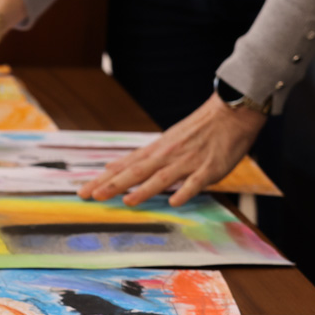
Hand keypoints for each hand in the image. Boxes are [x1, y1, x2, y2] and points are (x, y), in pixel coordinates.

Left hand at [78, 94, 264, 205]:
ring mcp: (188, 162)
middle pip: (137, 172)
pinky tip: (175, 202)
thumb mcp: (164, 140)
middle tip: (93, 196)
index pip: (124, 167)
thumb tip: (110, 167)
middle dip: (114, 185)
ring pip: (163, 177)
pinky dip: (185, 191)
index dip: (103, 179)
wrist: (231, 112)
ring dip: (145, 190)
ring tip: (127, 201)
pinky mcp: (209, 168)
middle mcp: (168, 155)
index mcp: (156, 150)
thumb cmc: (197, 130)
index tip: (83, 191)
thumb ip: (139, 157)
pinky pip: (196, 182)